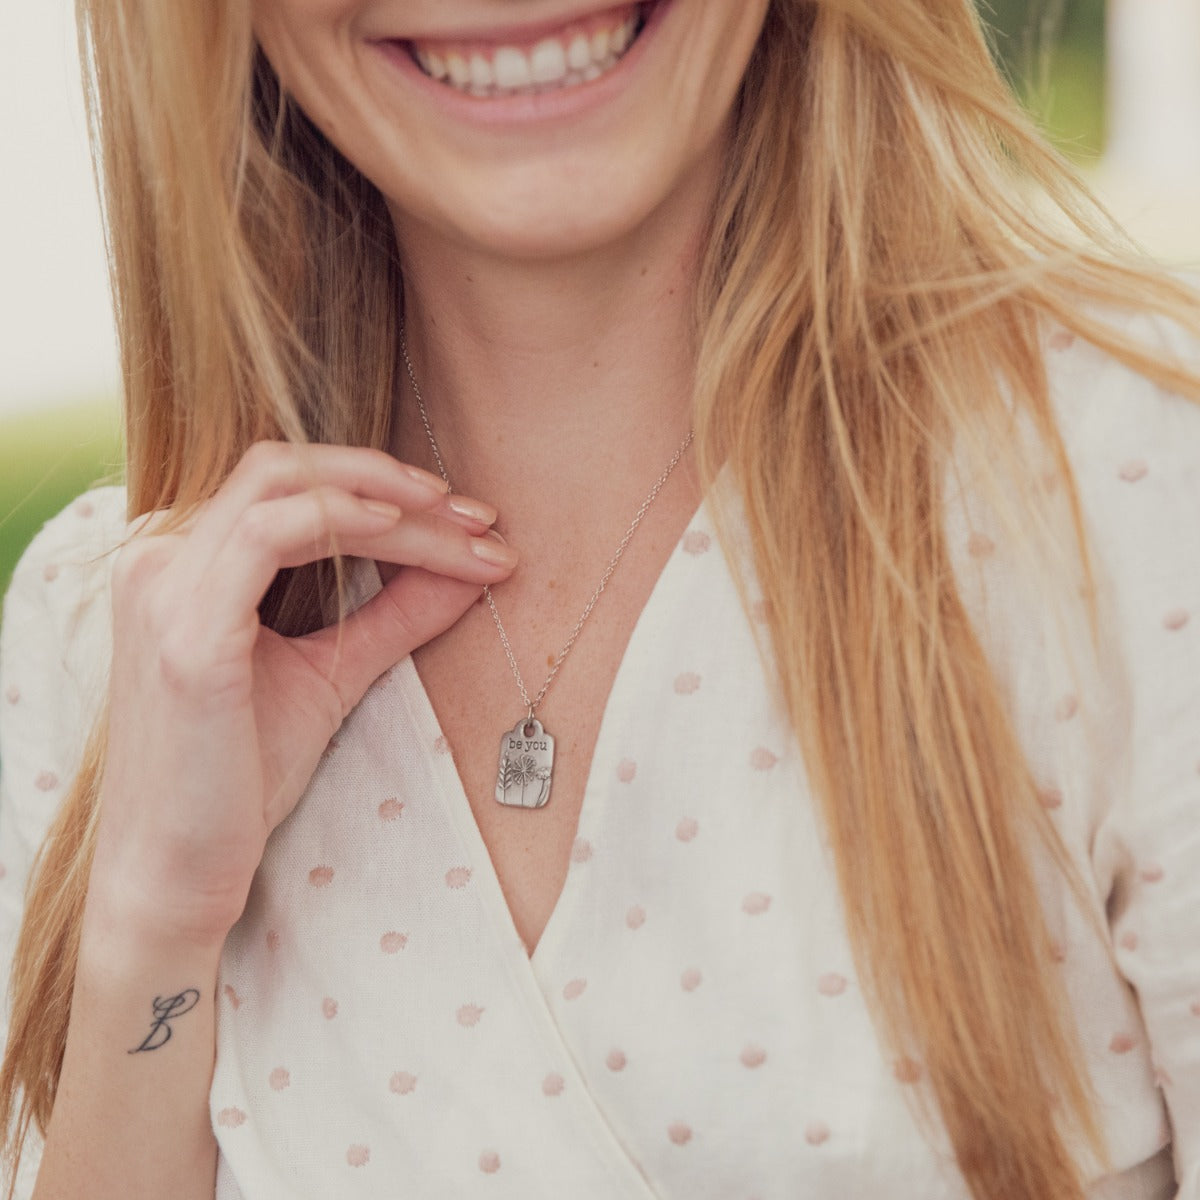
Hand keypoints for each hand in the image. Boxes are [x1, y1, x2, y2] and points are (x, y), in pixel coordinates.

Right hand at [89, 441, 515, 944]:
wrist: (180, 868)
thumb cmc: (242, 773)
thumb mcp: (333, 673)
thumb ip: (395, 614)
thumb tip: (472, 569)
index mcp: (188, 561)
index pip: (292, 486)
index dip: (384, 486)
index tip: (471, 519)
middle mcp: (162, 556)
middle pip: (290, 470)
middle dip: (393, 480)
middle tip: (479, 514)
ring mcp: (164, 586)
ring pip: (286, 490)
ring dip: (388, 500)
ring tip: (464, 527)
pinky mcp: (186, 631)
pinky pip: (268, 534)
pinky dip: (339, 518)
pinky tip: (398, 529)